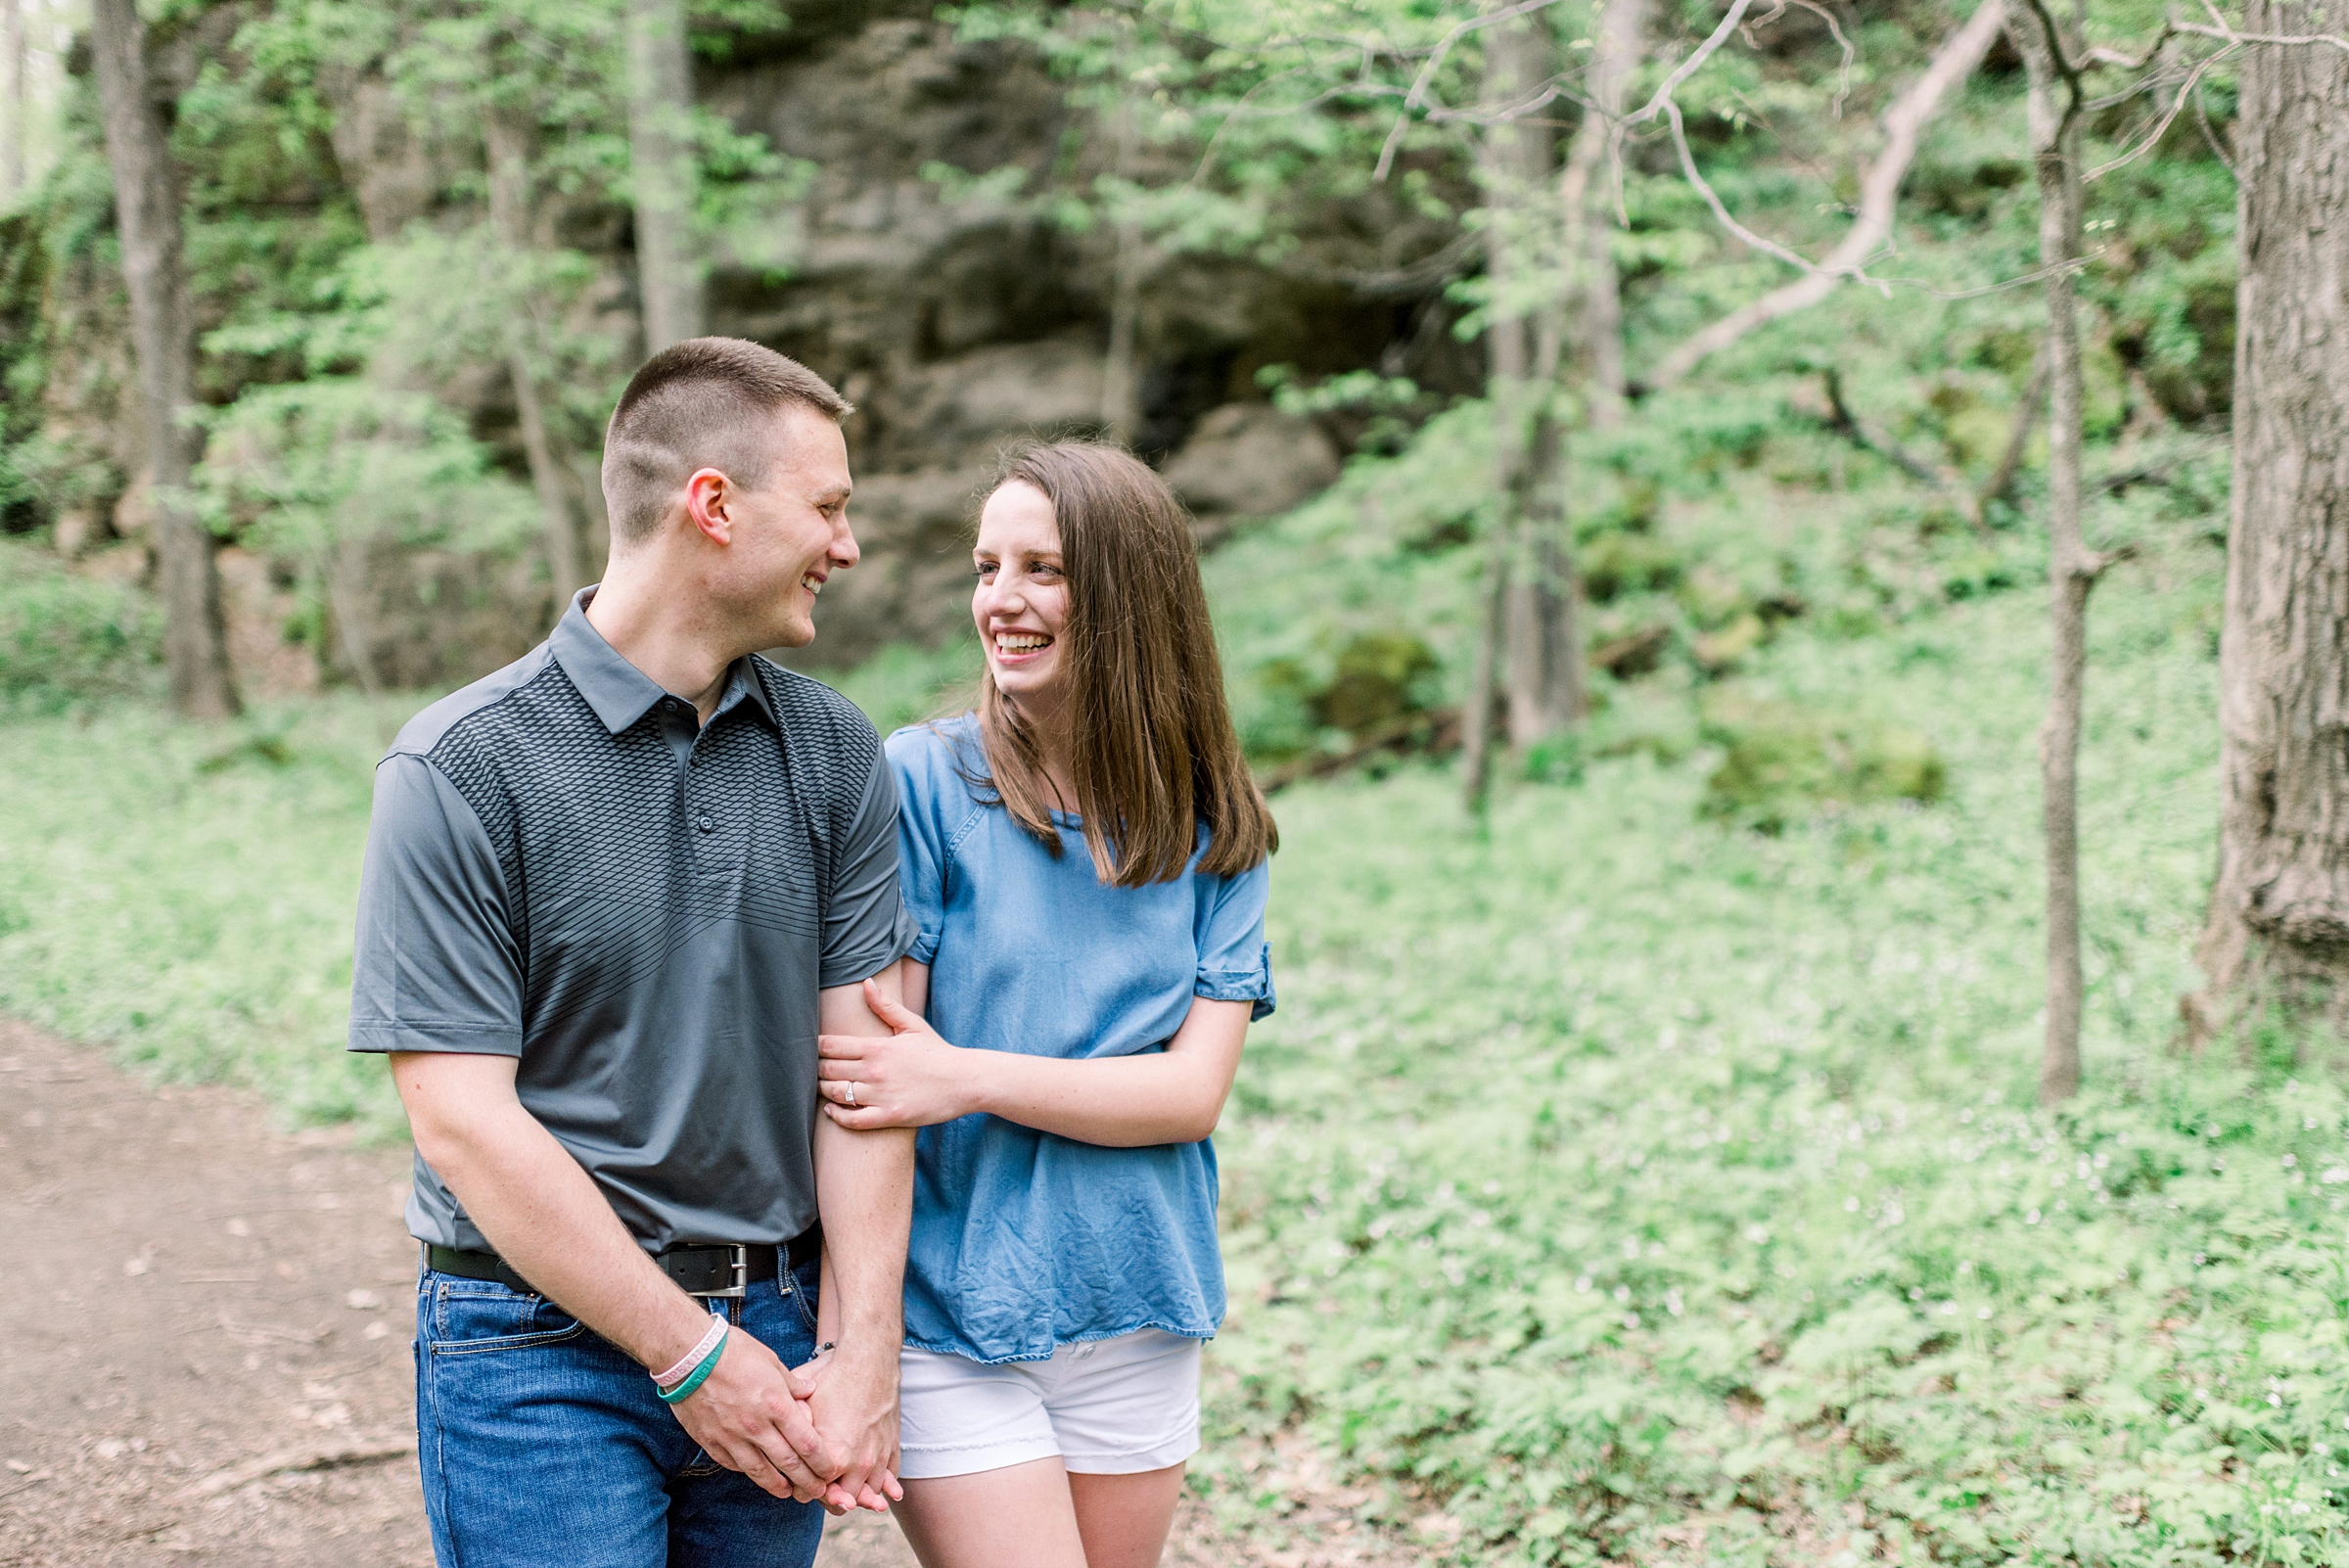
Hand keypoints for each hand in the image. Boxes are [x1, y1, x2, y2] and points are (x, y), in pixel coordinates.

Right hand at [666, 1329, 839, 1502]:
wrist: (689, 1355)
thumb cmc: (733, 1351)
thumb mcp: (771, 1360)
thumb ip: (791, 1383)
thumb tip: (808, 1391)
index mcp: (776, 1405)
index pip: (806, 1444)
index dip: (821, 1462)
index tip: (830, 1471)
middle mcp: (756, 1426)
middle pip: (788, 1464)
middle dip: (806, 1481)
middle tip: (817, 1491)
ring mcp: (732, 1437)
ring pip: (760, 1471)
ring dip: (777, 1485)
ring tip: (787, 1492)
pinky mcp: (711, 1441)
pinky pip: (733, 1464)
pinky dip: (748, 1471)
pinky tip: (756, 1474)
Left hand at [796, 1343, 903, 1514]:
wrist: (870, 1357)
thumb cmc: (832, 1377)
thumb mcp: (801, 1403)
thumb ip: (788, 1428)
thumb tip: (770, 1439)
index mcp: (834, 1458)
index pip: (812, 1493)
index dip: (801, 1489)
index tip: (795, 1481)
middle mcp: (859, 1464)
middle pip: (841, 1503)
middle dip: (828, 1497)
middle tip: (818, 1487)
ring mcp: (879, 1457)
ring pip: (868, 1494)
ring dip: (857, 1494)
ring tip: (844, 1490)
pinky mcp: (893, 1446)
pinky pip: (889, 1477)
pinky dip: (881, 1483)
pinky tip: (873, 1483)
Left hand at [818, 978, 976, 1129]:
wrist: (965, 1081)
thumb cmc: (937, 1052)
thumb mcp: (912, 1025)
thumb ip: (885, 1006)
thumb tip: (866, 983)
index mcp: (877, 1047)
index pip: (830, 1045)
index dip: (815, 1047)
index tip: (813, 1049)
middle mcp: (875, 1071)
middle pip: (827, 1070)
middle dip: (815, 1069)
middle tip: (814, 1069)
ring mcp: (881, 1095)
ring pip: (835, 1094)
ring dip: (823, 1091)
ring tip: (822, 1087)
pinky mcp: (889, 1116)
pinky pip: (852, 1121)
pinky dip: (837, 1116)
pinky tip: (831, 1110)